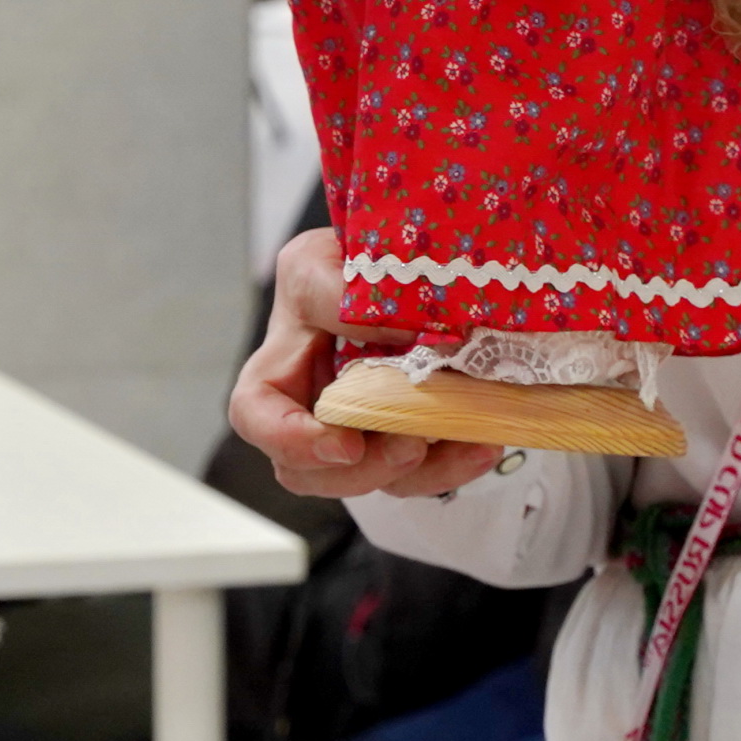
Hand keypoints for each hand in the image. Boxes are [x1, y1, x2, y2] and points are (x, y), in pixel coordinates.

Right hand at [228, 228, 501, 500]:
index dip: (290, 440)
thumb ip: (341, 297)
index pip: (255, 417)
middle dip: (365, 470)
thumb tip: (407, 336)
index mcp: (277, 370)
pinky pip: (426, 468)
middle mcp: (312, 413)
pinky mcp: (409, 435)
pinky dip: (456, 462)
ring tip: (466, 441)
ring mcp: (362, 431)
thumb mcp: (319, 262)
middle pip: (314, 472)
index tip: (343, 443)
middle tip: (411, 444)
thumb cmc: (337, 262)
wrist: (396, 263)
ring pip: (379, 479)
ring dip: (422, 471)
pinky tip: (485, 442)